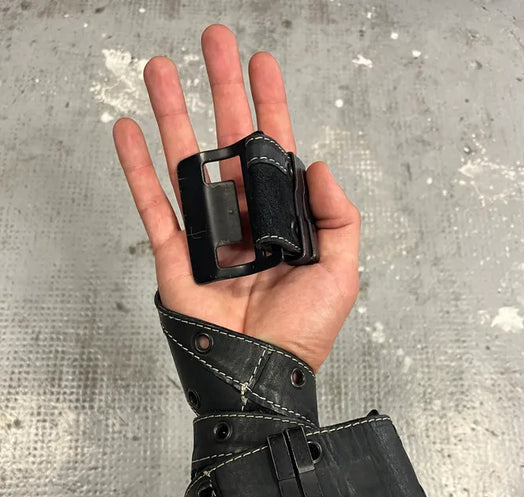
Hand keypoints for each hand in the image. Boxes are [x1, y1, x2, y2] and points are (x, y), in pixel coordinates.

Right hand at [113, 24, 359, 372]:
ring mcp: (207, 236)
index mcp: (281, 221)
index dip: (267, 106)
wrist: (266, 374)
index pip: (272, 151)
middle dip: (220, 91)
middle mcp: (242, 220)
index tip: (260, 64)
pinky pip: (155, 207)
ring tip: (160, 70)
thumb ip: (337, 216)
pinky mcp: (175, 258)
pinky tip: (130, 133)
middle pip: (227, 144)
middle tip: (213, 42)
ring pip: (187, 166)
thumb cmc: (305, 332)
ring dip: (172, 116)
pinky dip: (140, 171)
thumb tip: (316, 163)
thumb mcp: (340, 271)